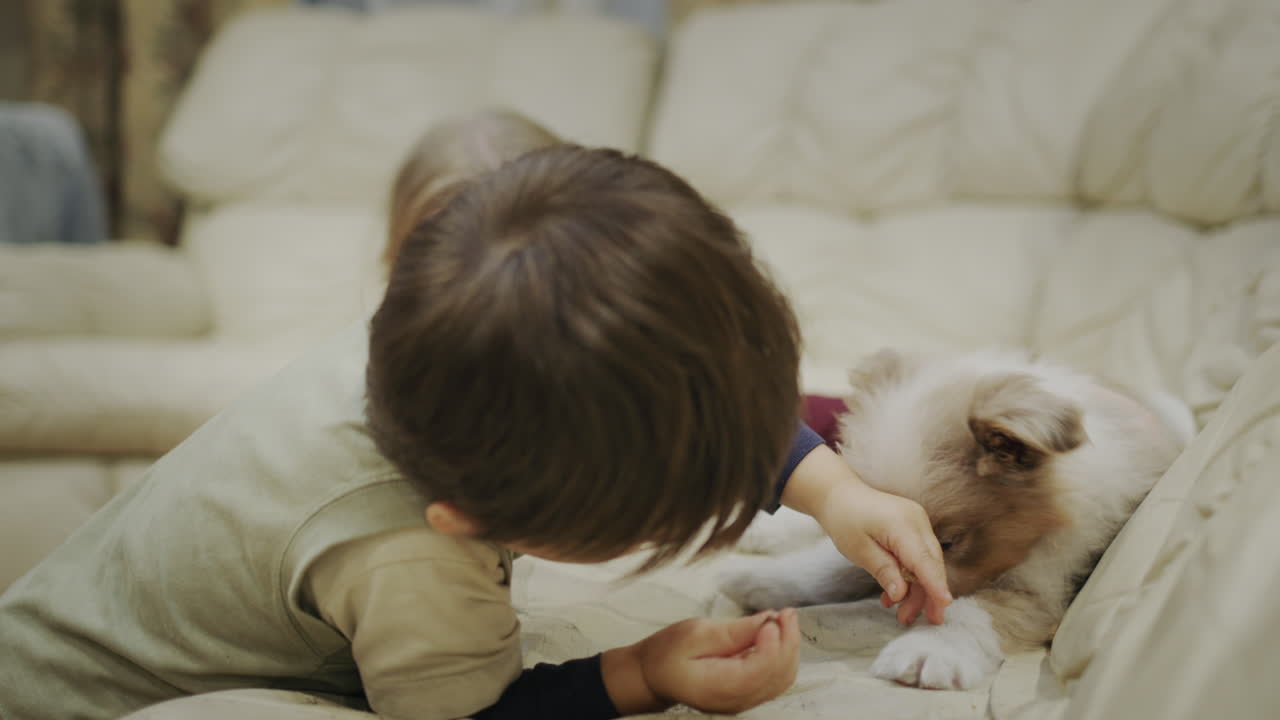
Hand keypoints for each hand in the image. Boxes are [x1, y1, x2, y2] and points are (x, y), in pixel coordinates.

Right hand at [601, 609, 800, 714]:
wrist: (653, 676)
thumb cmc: (667, 654)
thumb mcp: (694, 634)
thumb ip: (732, 632)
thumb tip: (766, 621)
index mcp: (718, 687)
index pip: (759, 671)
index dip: (772, 645)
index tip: (772, 619)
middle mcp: (735, 701)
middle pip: (777, 676)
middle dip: (788, 641)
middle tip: (786, 613)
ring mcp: (743, 701)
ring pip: (782, 679)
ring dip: (789, 648)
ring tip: (785, 619)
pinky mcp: (747, 694)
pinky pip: (775, 679)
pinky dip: (782, 656)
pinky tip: (777, 635)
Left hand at [782, 444, 951, 624]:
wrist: (839, 494)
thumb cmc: (845, 519)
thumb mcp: (859, 549)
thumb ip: (884, 571)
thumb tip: (902, 594)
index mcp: (902, 525)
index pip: (924, 560)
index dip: (935, 584)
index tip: (945, 604)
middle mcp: (917, 521)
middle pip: (931, 564)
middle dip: (928, 595)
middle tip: (924, 621)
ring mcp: (918, 523)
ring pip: (927, 563)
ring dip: (917, 590)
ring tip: (902, 615)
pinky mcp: (914, 528)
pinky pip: (919, 555)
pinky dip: (910, 576)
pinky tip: (896, 595)